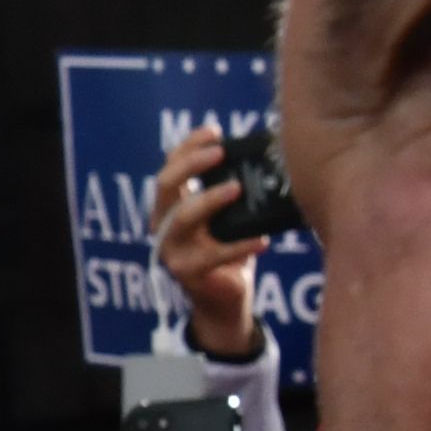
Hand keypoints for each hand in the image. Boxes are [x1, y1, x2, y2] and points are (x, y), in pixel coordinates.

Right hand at [150, 125, 266, 359]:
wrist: (226, 298)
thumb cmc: (228, 250)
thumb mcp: (226, 217)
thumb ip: (231, 191)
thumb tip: (267, 158)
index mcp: (169, 206)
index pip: (169, 166)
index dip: (188, 146)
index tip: (215, 131)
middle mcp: (163, 225)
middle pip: (165, 186)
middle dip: (190, 164)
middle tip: (219, 154)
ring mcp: (172, 251)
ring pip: (181, 218)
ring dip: (208, 200)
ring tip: (237, 189)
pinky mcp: (189, 274)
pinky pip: (213, 255)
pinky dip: (239, 245)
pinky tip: (262, 240)